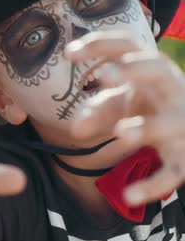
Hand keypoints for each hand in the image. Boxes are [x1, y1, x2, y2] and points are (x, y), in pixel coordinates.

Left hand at [66, 31, 184, 205]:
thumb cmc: (152, 108)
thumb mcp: (123, 103)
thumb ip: (98, 109)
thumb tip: (75, 129)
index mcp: (150, 73)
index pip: (128, 47)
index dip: (100, 45)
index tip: (68, 53)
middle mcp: (171, 91)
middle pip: (159, 71)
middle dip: (134, 70)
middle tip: (102, 75)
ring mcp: (181, 123)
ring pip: (170, 123)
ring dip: (147, 127)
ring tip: (121, 134)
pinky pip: (172, 172)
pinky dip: (153, 185)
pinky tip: (129, 195)